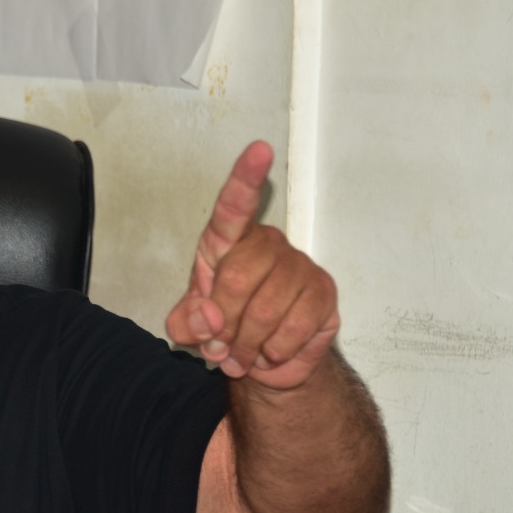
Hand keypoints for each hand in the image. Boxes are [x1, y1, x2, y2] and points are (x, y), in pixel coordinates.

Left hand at [166, 141, 338, 389]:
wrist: (266, 362)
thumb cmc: (224, 330)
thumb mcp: (191, 328)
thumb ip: (187, 321)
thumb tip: (209, 316)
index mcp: (226, 242)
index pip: (234, 206)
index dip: (246, 179)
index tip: (259, 150)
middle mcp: (266, 245)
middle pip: (239, 275)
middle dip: (223, 321)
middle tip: (220, 346)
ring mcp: (299, 266)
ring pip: (266, 308)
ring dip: (247, 344)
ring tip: (241, 354)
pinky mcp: (324, 293)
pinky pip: (295, 327)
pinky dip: (274, 351)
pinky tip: (270, 352)